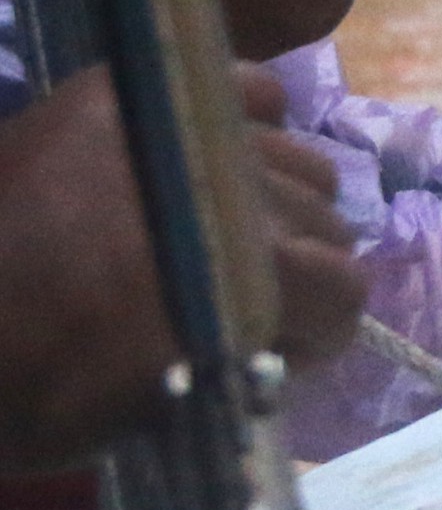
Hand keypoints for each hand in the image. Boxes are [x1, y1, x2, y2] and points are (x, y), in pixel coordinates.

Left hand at [0, 64, 361, 470]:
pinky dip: (252, 121)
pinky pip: (246, 90)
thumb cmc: (26, 390)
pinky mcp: (120, 96)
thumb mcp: (148, 420)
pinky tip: (220, 158)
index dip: (316, 330)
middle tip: (237, 300)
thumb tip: (284, 341)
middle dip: (294, 271)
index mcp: (228, 284)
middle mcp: (220, 193)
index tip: (277, 350)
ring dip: (274, 201)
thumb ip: (238, 371)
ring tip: (215, 232)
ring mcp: (171, 135)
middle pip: (326, 224)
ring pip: (298, 159)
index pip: (342, 290)